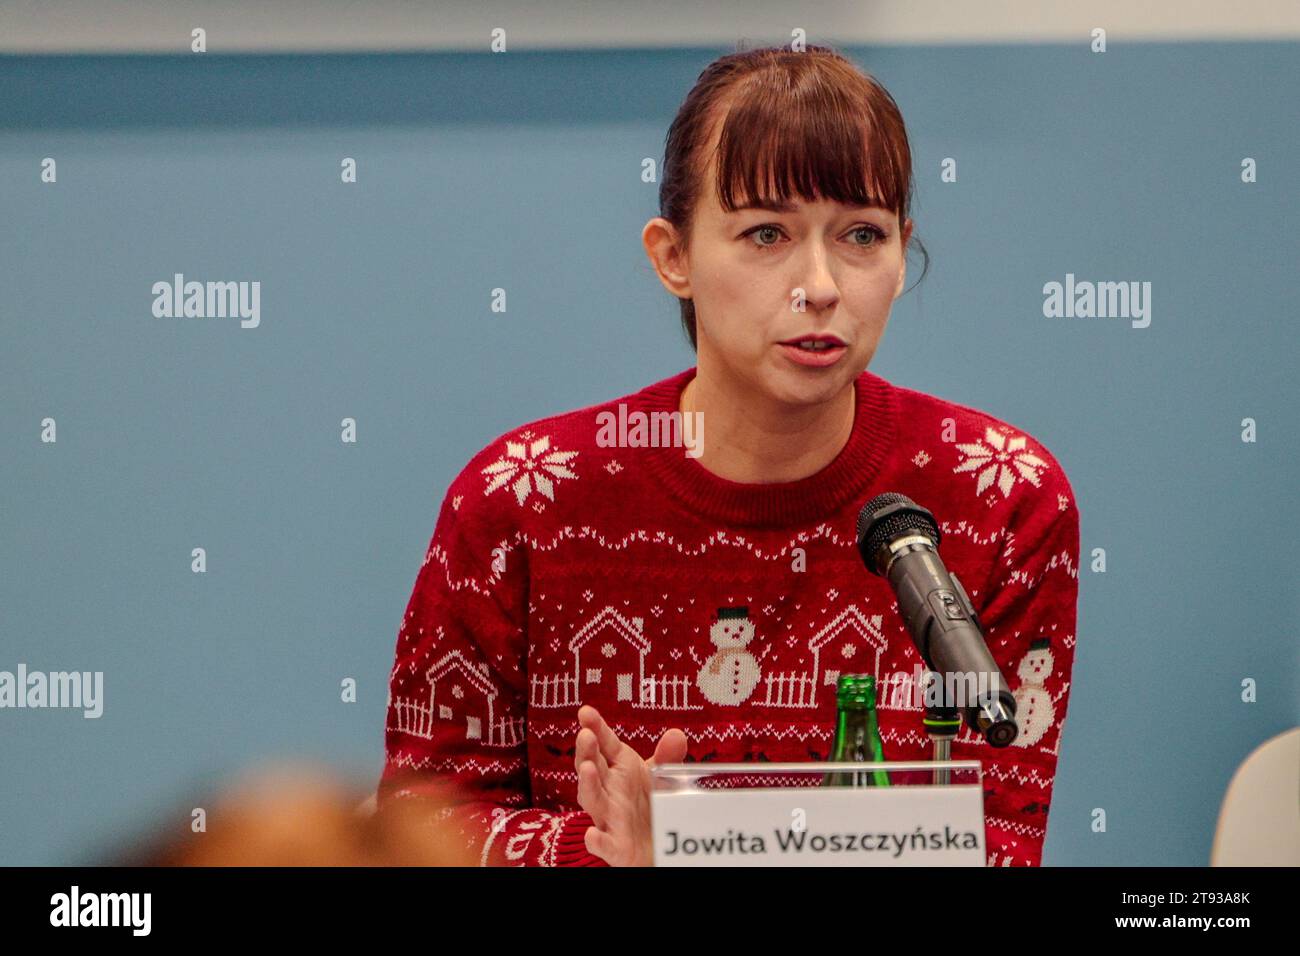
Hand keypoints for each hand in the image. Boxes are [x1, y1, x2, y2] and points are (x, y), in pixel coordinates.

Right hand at [573, 704, 686, 865]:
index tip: (586, 711)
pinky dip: (597, 841)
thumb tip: (676, 734)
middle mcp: (608, 790)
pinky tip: (592, 835)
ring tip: (588, 770)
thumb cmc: (649, 804)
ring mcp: (609, 818)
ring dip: (587, 786)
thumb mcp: (659, 776)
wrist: (657, 846)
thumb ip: (667, 756)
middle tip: (586, 735)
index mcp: (618, 768)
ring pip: (593, 801)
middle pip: (593, 768)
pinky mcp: (616, 847)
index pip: (604, 744)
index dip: (595, 728)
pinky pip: (603, 844)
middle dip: (587, 752)